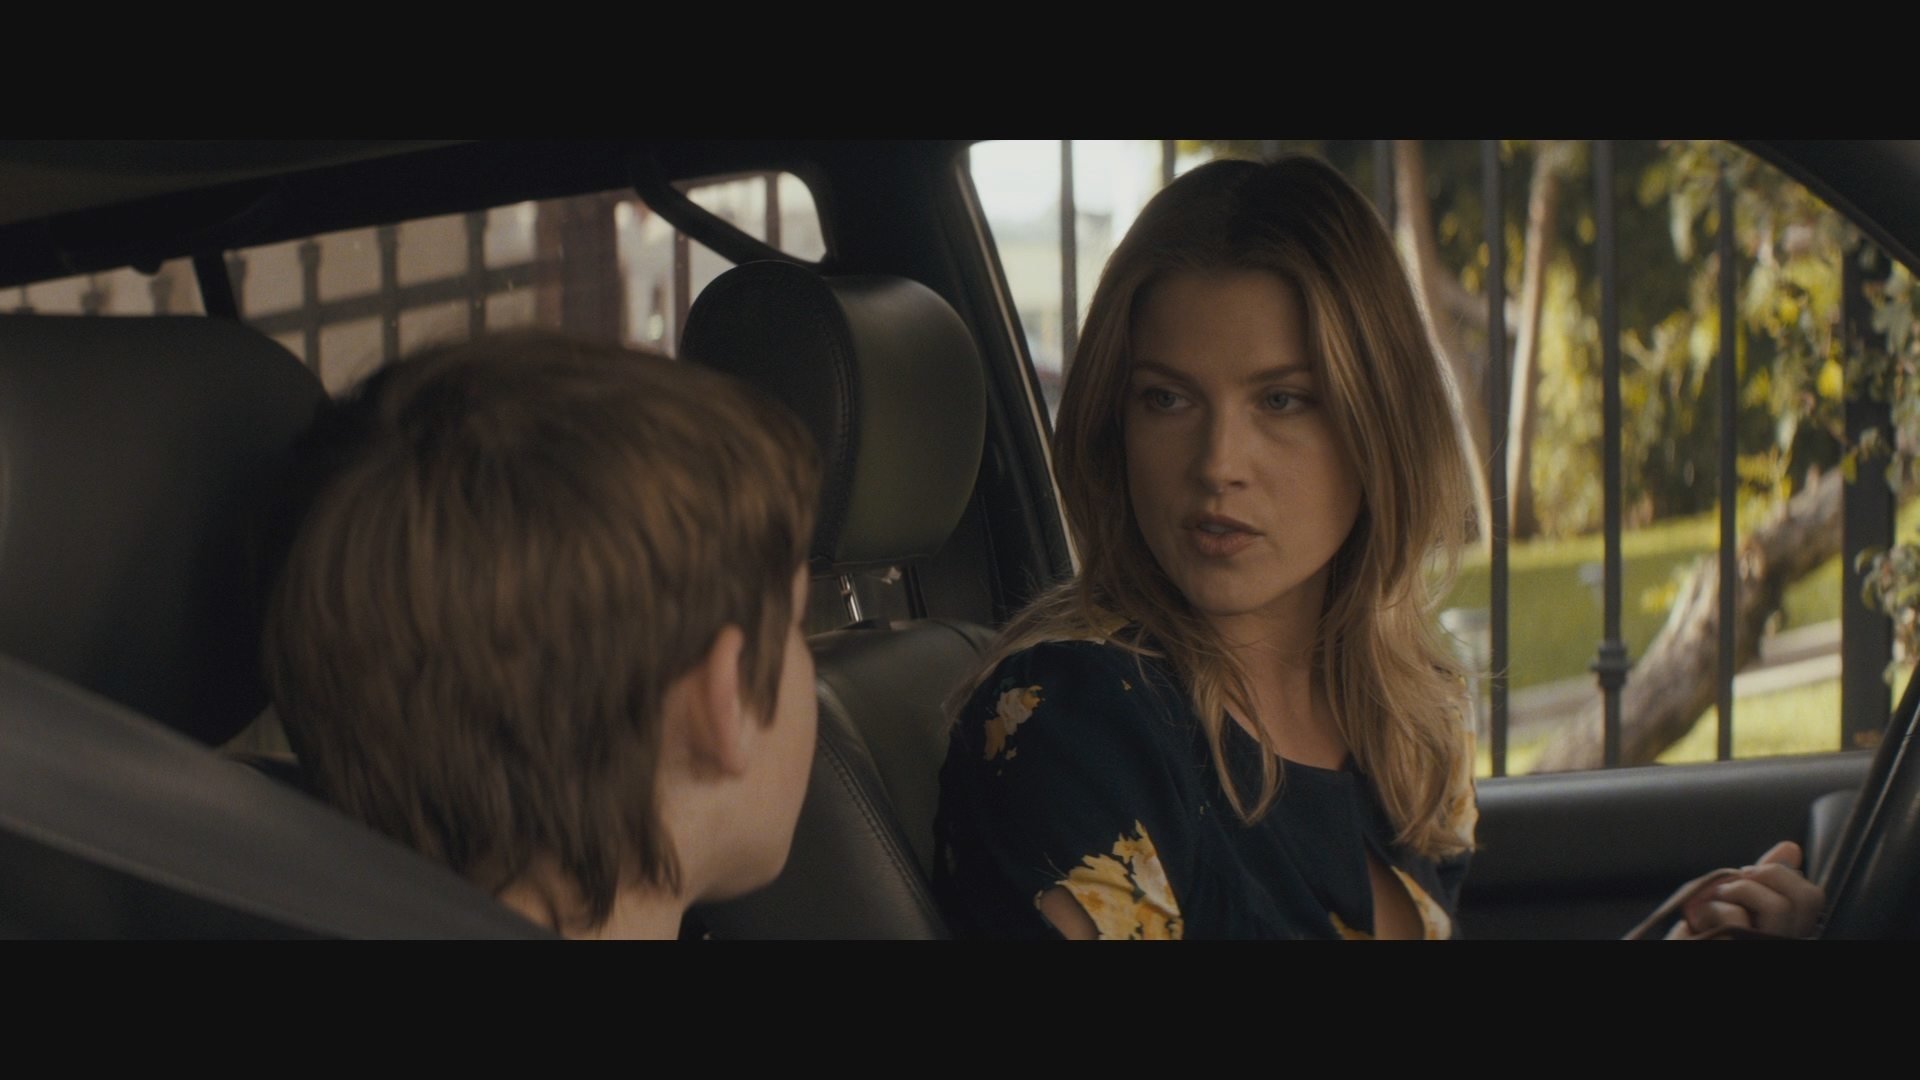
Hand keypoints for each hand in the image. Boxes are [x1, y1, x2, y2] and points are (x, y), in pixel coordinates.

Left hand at [1674, 841, 1825, 938]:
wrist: (1682, 945)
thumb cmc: (1703, 928)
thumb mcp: (1734, 898)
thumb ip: (1763, 878)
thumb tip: (1792, 848)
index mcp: (1787, 931)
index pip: (1811, 898)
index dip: (1784, 875)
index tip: (1749, 875)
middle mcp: (1784, 940)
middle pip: (1808, 897)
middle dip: (1771, 873)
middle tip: (1738, 880)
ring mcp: (1764, 945)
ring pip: (1779, 906)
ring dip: (1741, 889)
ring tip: (1717, 897)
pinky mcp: (1739, 946)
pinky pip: (1736, 917)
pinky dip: (1713, 908)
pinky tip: (1700, 921)